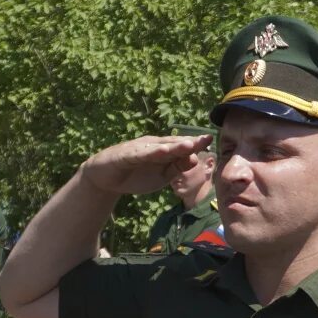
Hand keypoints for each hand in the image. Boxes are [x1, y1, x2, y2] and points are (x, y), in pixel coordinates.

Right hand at [79, 134, 212, 196]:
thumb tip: (195, 159)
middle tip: (206, 139)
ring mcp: (139, 149)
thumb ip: (177, 168)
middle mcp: (153, 146)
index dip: (196, 144)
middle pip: (173, 143)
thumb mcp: (162, 176)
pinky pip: (140, 154)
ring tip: (188, 144)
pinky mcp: (126, 155)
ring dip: (174, 145)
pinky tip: (162, 151)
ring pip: (159, 147)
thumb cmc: (136, 175)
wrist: (105, 178)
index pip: (182, 147)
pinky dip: (151, 152)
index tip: (211, 140)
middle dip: (189, 142)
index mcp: (163, 151)